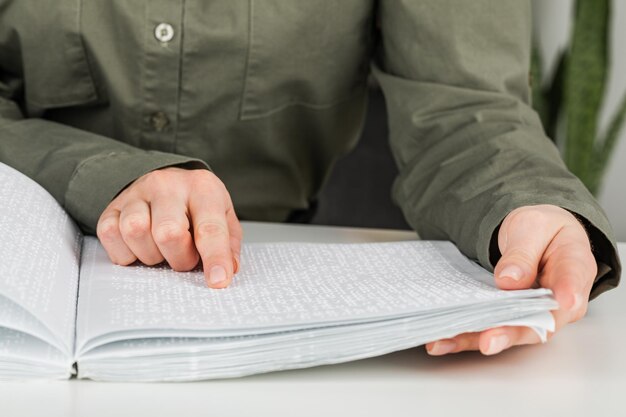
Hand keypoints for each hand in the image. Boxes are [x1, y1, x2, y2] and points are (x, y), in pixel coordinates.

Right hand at [96, 167, 241, 288]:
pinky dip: (126, 253)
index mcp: (202, 188)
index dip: (214, 258)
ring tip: (162, 250)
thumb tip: (227, 269)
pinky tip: (141, 247)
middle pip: (168, 233)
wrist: (166, 179)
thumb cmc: (197, 203)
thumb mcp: (223, 215)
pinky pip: (111, 236)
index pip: (209, 228)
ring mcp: (136, 194)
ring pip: (136, 233)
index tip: (218, 281)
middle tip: (185, 257)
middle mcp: (167, 186)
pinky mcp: (112, 207)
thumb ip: (228, 243)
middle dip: (180, 258)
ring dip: (152, 255)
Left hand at [426, 204, 596, 355]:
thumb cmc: (541, 229)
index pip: (573, 285)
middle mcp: (558, 301)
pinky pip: (489, 329)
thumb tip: (510, 280)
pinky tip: (440, 340)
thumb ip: (523, 252)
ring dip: (477, 340)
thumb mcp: (532, 226)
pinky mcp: (510, 318)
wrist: (534, 235)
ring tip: (447, 342)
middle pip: (540, 323)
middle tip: (489, 341)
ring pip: (510, 332)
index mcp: (573, 269)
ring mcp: (534, 313)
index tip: (560, 302)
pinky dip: (464, 337)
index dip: (567, 296)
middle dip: (511, 333)